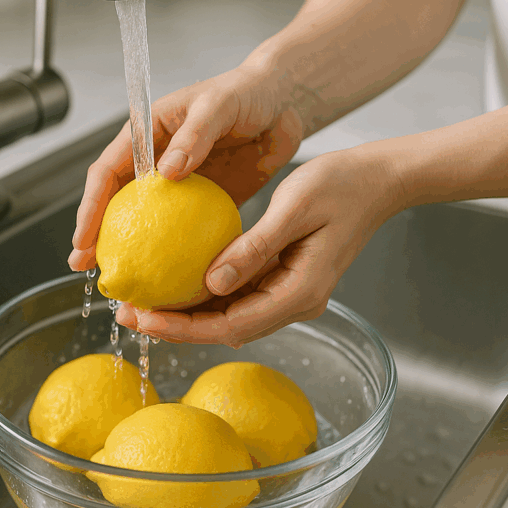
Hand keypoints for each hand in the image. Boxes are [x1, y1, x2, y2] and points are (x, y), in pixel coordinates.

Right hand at [68, 65, 302, 270]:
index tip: (84, 238)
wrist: (283, 102)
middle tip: (87, 268)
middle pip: (117, 202)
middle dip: (97, 235)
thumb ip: (194, 135)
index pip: (108, 171)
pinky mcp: (204, 201)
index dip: (91, 205)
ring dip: (131, 250)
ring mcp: (179, 183)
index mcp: (147, 133)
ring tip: (120, 281)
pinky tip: (169, 278)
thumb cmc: (247, 92)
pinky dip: (173, 253)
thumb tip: (166, 173)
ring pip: (146, 221)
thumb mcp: (219, 105)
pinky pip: (184, 230)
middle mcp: (156, 160)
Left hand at [117, 144, 405, 346]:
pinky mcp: (286, 278)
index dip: (183, 327)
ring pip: (230, 314)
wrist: (380, 180)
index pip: (230, 324)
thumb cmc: (343, 184)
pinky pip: (241, 293)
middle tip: (128, 311)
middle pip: (226, 327)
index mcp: (300, 292)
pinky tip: (177, 278)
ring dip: (188, 311)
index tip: (143, 317)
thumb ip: (254, 248)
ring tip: (143, 299)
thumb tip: (210, 283)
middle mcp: (295, 301)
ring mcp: (291, 292)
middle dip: (176, 324)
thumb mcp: (294, 208)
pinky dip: (207, 291)